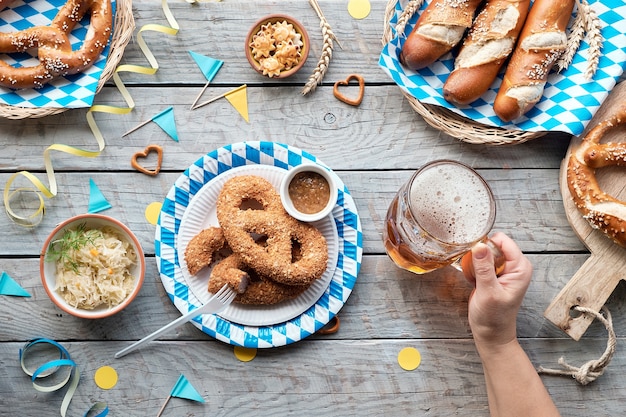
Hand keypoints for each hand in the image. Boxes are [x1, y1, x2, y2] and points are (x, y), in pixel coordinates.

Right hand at [463, 232, 531, 346]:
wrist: (491, 334)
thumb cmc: (494, 318)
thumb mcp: (488, 292)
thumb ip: (484, 268)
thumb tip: (480, 245)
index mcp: (520, 267)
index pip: (503, 241)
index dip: (487, 245)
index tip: (475, 257)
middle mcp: (514, 266)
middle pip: (493, 245)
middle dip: (480, 254)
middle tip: (476, 274)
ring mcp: (504, 270)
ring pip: (484, 252)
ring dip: (475, 262)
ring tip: (475, 280)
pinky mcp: (493, 274)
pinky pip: (480, 261)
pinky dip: (473, 268)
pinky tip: (474, 281)